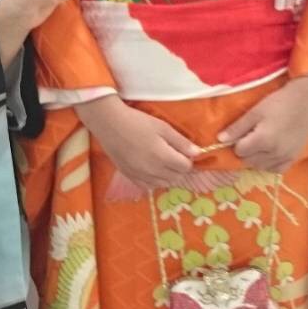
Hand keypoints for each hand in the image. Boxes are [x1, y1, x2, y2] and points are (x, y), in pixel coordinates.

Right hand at [79, 96, 200, 192]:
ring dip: (168, 175)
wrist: (109, 125)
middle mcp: (153, 171)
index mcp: (163, 157)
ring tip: (163, 162)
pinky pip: (149, 186)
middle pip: (176, 177)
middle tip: (174, 155)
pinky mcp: (130, 177)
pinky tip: (152, 169)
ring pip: (164, 184)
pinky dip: (155, 180)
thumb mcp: (163, 127)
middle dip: (180, 168)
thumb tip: (198, 153)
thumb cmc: (137, 122)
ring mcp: (141, 176)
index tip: (183, 151)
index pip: (186, 167)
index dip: (188, 160)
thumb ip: (181, 142)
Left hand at [218, 75, 307, 171]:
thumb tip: (219, 140)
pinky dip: (270, 164)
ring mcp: (286, 157)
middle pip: (249, 161)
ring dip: (257, 158)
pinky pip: (276, 169)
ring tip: (262, 142)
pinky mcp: (294, 157)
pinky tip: (271, 152)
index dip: (238, 142)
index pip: (239, 151)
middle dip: (246, 151)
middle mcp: (274, 153)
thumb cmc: (279, 102)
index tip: (243, 132)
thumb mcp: (255, 111)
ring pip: (261, 166)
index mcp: (263, 140)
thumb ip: (237, 128)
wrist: (307, 99)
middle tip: (253, 135)